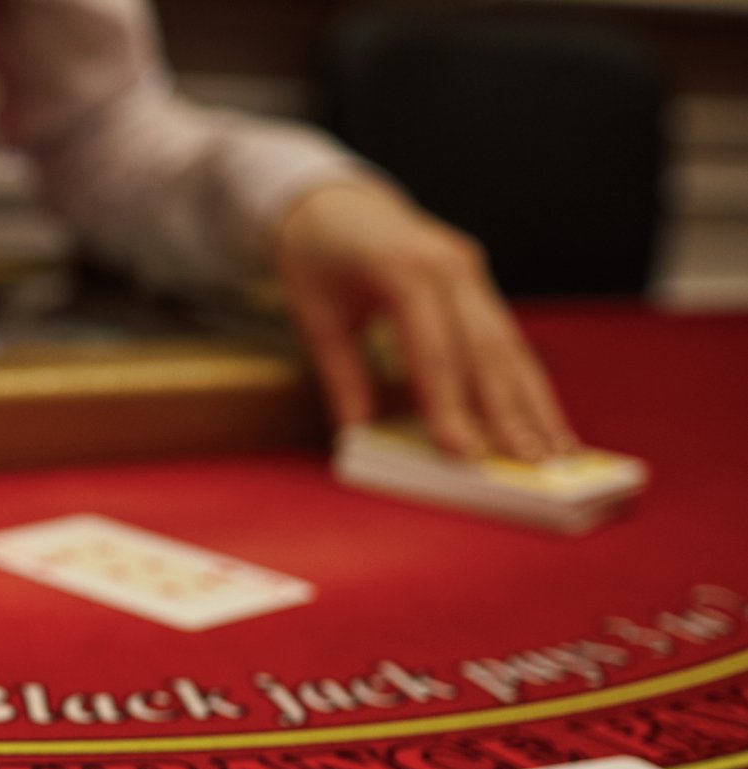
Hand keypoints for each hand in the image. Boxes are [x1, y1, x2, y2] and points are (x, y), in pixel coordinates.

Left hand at [273, 180, 574, 460]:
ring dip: (536, 400)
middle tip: (534, 464)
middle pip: (487, 348)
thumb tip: (359, 435)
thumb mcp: (313, 315)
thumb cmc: (315, 257)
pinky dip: (525, 380)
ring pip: (508, 344)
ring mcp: (470, 271)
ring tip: (559, 450)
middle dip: (513, 411)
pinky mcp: (477, 282)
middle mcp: (451, 266)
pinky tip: (545, 417)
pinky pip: (505, 337)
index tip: (466, 453)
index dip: (452, 404)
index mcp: (405, 268)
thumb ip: (340, 374)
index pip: (435, 349)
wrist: (332, 200)